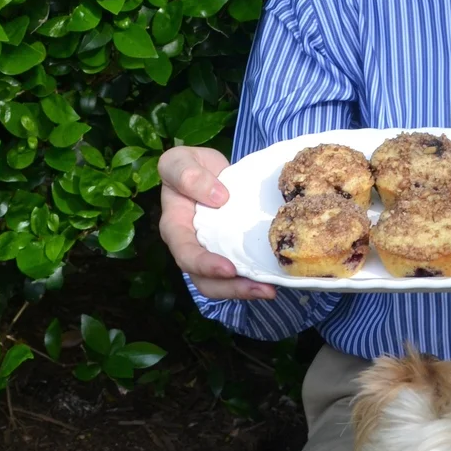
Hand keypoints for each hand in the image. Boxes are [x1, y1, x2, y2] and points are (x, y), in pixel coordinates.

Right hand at [158, 145, 276, 301]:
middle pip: (205, 279)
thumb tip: (218, 199)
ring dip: (246, 289)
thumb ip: (189, 175)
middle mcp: (192, 246)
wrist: (207, 167)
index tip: (229, 269)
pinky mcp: (232, 248)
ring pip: (222, 282)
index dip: (204, 265)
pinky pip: (240, 268)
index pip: (185, 253)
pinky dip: (255, 277)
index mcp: (175, 227)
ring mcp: (213, 250)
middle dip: (232, 289)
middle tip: (262, 288)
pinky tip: (276, 277)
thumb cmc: (189, 165)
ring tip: (271, 290)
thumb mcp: (180, 161)